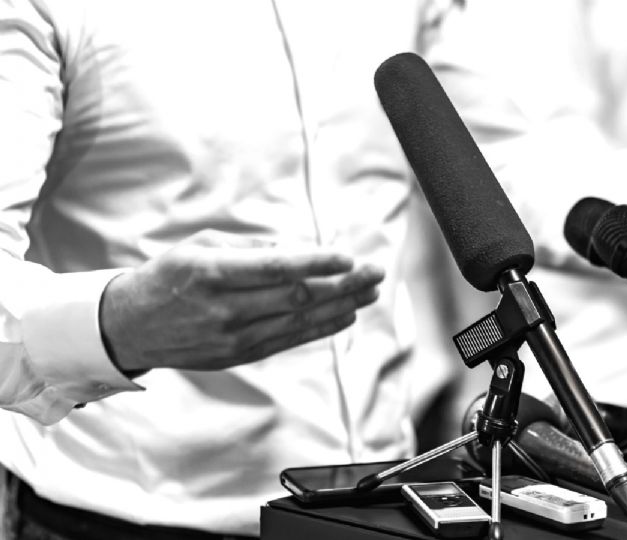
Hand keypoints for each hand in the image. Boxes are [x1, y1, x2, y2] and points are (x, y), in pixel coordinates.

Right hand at [100, 231, 384, 372]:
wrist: (131, 325)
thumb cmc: (170, 275)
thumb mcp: (200, 246)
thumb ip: (250, 247)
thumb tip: (299, 250)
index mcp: (211, 272)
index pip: (275, 269)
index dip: (316, 264)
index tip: (349, 258)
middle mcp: (224, 308)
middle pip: (296, 297)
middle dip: (343, 285)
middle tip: (375, 273)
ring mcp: (232, 337)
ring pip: (298, 321)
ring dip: (341, 306)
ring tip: (371, 293)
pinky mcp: (239, 355)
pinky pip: (289, 340)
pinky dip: (321, 327)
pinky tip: (346, 315)